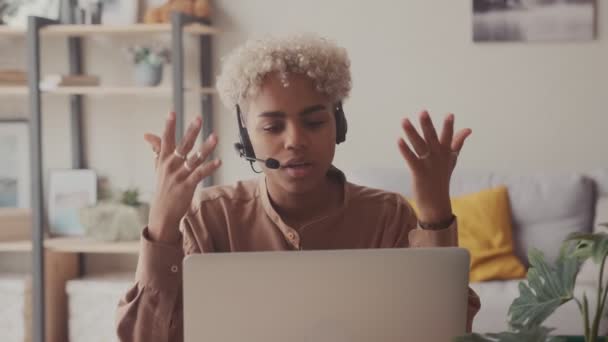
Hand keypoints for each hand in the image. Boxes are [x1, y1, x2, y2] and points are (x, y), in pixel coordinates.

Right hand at [144, 112, 220, 244]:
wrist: (162, 212)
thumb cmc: (163, 186)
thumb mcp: (158, 167)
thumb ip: (157, 149)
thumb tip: (147, 134)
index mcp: (163, 159)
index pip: (166, 139)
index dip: (169, 126)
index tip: (172, 112)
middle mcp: (171, 165)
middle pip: (183, 145)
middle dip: (191, 131)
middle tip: (198, 118)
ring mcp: (179, 176)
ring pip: (194, 158)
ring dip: (206, 147)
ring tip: (215, 137)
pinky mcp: (188, 186)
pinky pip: (200, 174)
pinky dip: (210, 167)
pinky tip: (219, 161)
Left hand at [397, 110, 471, 223]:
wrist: (437, 202)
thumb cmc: (442, 178)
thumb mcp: (451, 159)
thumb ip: (458, 142)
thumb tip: (468, 129)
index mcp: (446, 153)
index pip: (449, 137)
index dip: (449, 126)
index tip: (450, 114)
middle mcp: (438, 157)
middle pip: (432, 138)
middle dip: (428, 125)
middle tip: (423, 111)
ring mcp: (428, 165)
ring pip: (419, 145)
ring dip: (411, 133)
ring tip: (404, 120)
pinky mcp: (419, 172)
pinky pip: (411, 159)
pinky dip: (405, 149)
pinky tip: (399, 140)